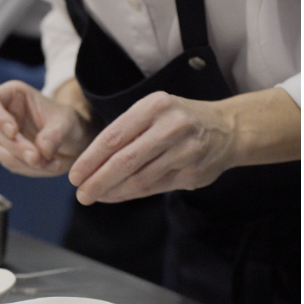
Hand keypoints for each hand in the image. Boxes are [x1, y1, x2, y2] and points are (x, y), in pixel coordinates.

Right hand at [0, 80, 92, 176]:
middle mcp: (1, 114)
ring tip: (48, 163)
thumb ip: (54, 134)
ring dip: (19, 160)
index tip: (14, 131)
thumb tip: (41, 151)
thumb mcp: (67, 122)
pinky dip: (29, 168)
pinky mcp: (6, 154)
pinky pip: (10, 163)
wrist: (73, 139)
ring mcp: (1, 135)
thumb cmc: (67, 121)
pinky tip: (49, 165)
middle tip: (37, 158)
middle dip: (16, 147)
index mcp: (11, 95)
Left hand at [68, 92, 239, 204]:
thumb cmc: (177, 119)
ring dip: (113, 190)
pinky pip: (155, 187)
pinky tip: (116, 195)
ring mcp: (185, 151)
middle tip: (80, 194)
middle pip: (125, 160)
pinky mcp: (194, 172)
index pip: (113, 136)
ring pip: (140, 177)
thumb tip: (89, 162)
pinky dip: (131, 193)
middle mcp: (171, 127)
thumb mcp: (153, 111)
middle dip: (98, 180)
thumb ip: (125, 132)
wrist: (229, 129)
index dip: (90, 159)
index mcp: (154, 106)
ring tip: (94, 196)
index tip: (74, 175)